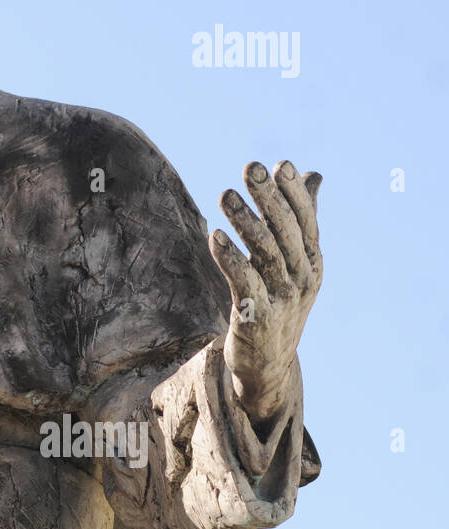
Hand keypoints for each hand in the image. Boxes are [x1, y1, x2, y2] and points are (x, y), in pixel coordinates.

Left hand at [208, 161, 322, 422]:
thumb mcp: (296, 262)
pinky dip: (230, 258)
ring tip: (226, 194)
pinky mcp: (256, 316)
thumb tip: (313, 175)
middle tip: (250, 169)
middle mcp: (302, 278)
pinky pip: (243, 283)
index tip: (278, 164)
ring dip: (245, 222)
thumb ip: (301, 218)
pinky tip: (214, 235)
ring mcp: (282, 298)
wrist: (268, 364)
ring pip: (264, 253)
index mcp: (312, 262)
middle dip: (268, 198)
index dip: (292, 193)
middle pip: (285, 231)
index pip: (305, 220)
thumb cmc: (278, 303)